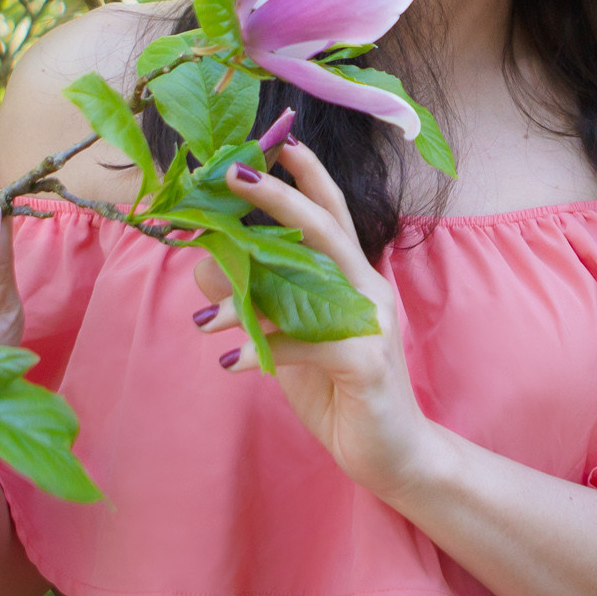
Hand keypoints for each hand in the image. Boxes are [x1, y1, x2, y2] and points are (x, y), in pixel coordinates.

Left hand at [191, 139, 443, 499]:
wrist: (393, 454)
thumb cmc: (339, 390)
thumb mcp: (290, 339)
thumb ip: (258, 299)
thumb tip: (206, 263)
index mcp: (355, 275)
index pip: (332, 211)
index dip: (307, 174)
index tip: (276, 141)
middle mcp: (368, 288)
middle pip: (324, 227)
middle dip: (277, 196)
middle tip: (231, 174)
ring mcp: (372, 323)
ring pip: (307, 286)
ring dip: (248, 296)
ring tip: (203, 319)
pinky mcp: (365, 363)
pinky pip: (305, 346)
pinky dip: (262, 351)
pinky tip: (229, 363)